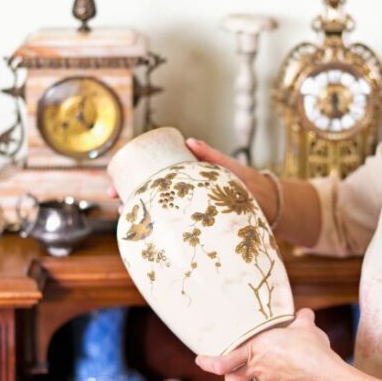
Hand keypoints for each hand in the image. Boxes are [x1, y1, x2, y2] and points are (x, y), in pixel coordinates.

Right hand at [107, 137, 278, 222]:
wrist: (267, 206)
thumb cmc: (246, 183)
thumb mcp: (228, 168)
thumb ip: (211, 156)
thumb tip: (190, 141)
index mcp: (186, 178)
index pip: (151, 177)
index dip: (129, 180)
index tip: (113, 186)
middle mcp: (183, 194)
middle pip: (148, 195)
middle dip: (128, 199)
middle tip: (116, 203)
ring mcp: (188, 211)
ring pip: (158, 213)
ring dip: (141, 216)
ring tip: (129, 221)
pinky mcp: (196, 226)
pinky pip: (173, 229)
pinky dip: (159, 232)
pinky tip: (147, 239)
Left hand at [195, 309, 344, 380]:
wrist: (324, 372)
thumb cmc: (311, 348)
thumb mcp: (305, 326)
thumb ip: (301, 318)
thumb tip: (305, 312)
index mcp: (257, 349)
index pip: (225, 362)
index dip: (209, 363)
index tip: (200, 359)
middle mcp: (257, 366)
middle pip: (231, 379)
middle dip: (225, 373)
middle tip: (219, 363)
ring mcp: (267, 377)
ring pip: (248, 378)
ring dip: (247, 371)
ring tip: (253, 359)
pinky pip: (263, 377)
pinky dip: (265, 371)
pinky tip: (277, 362)